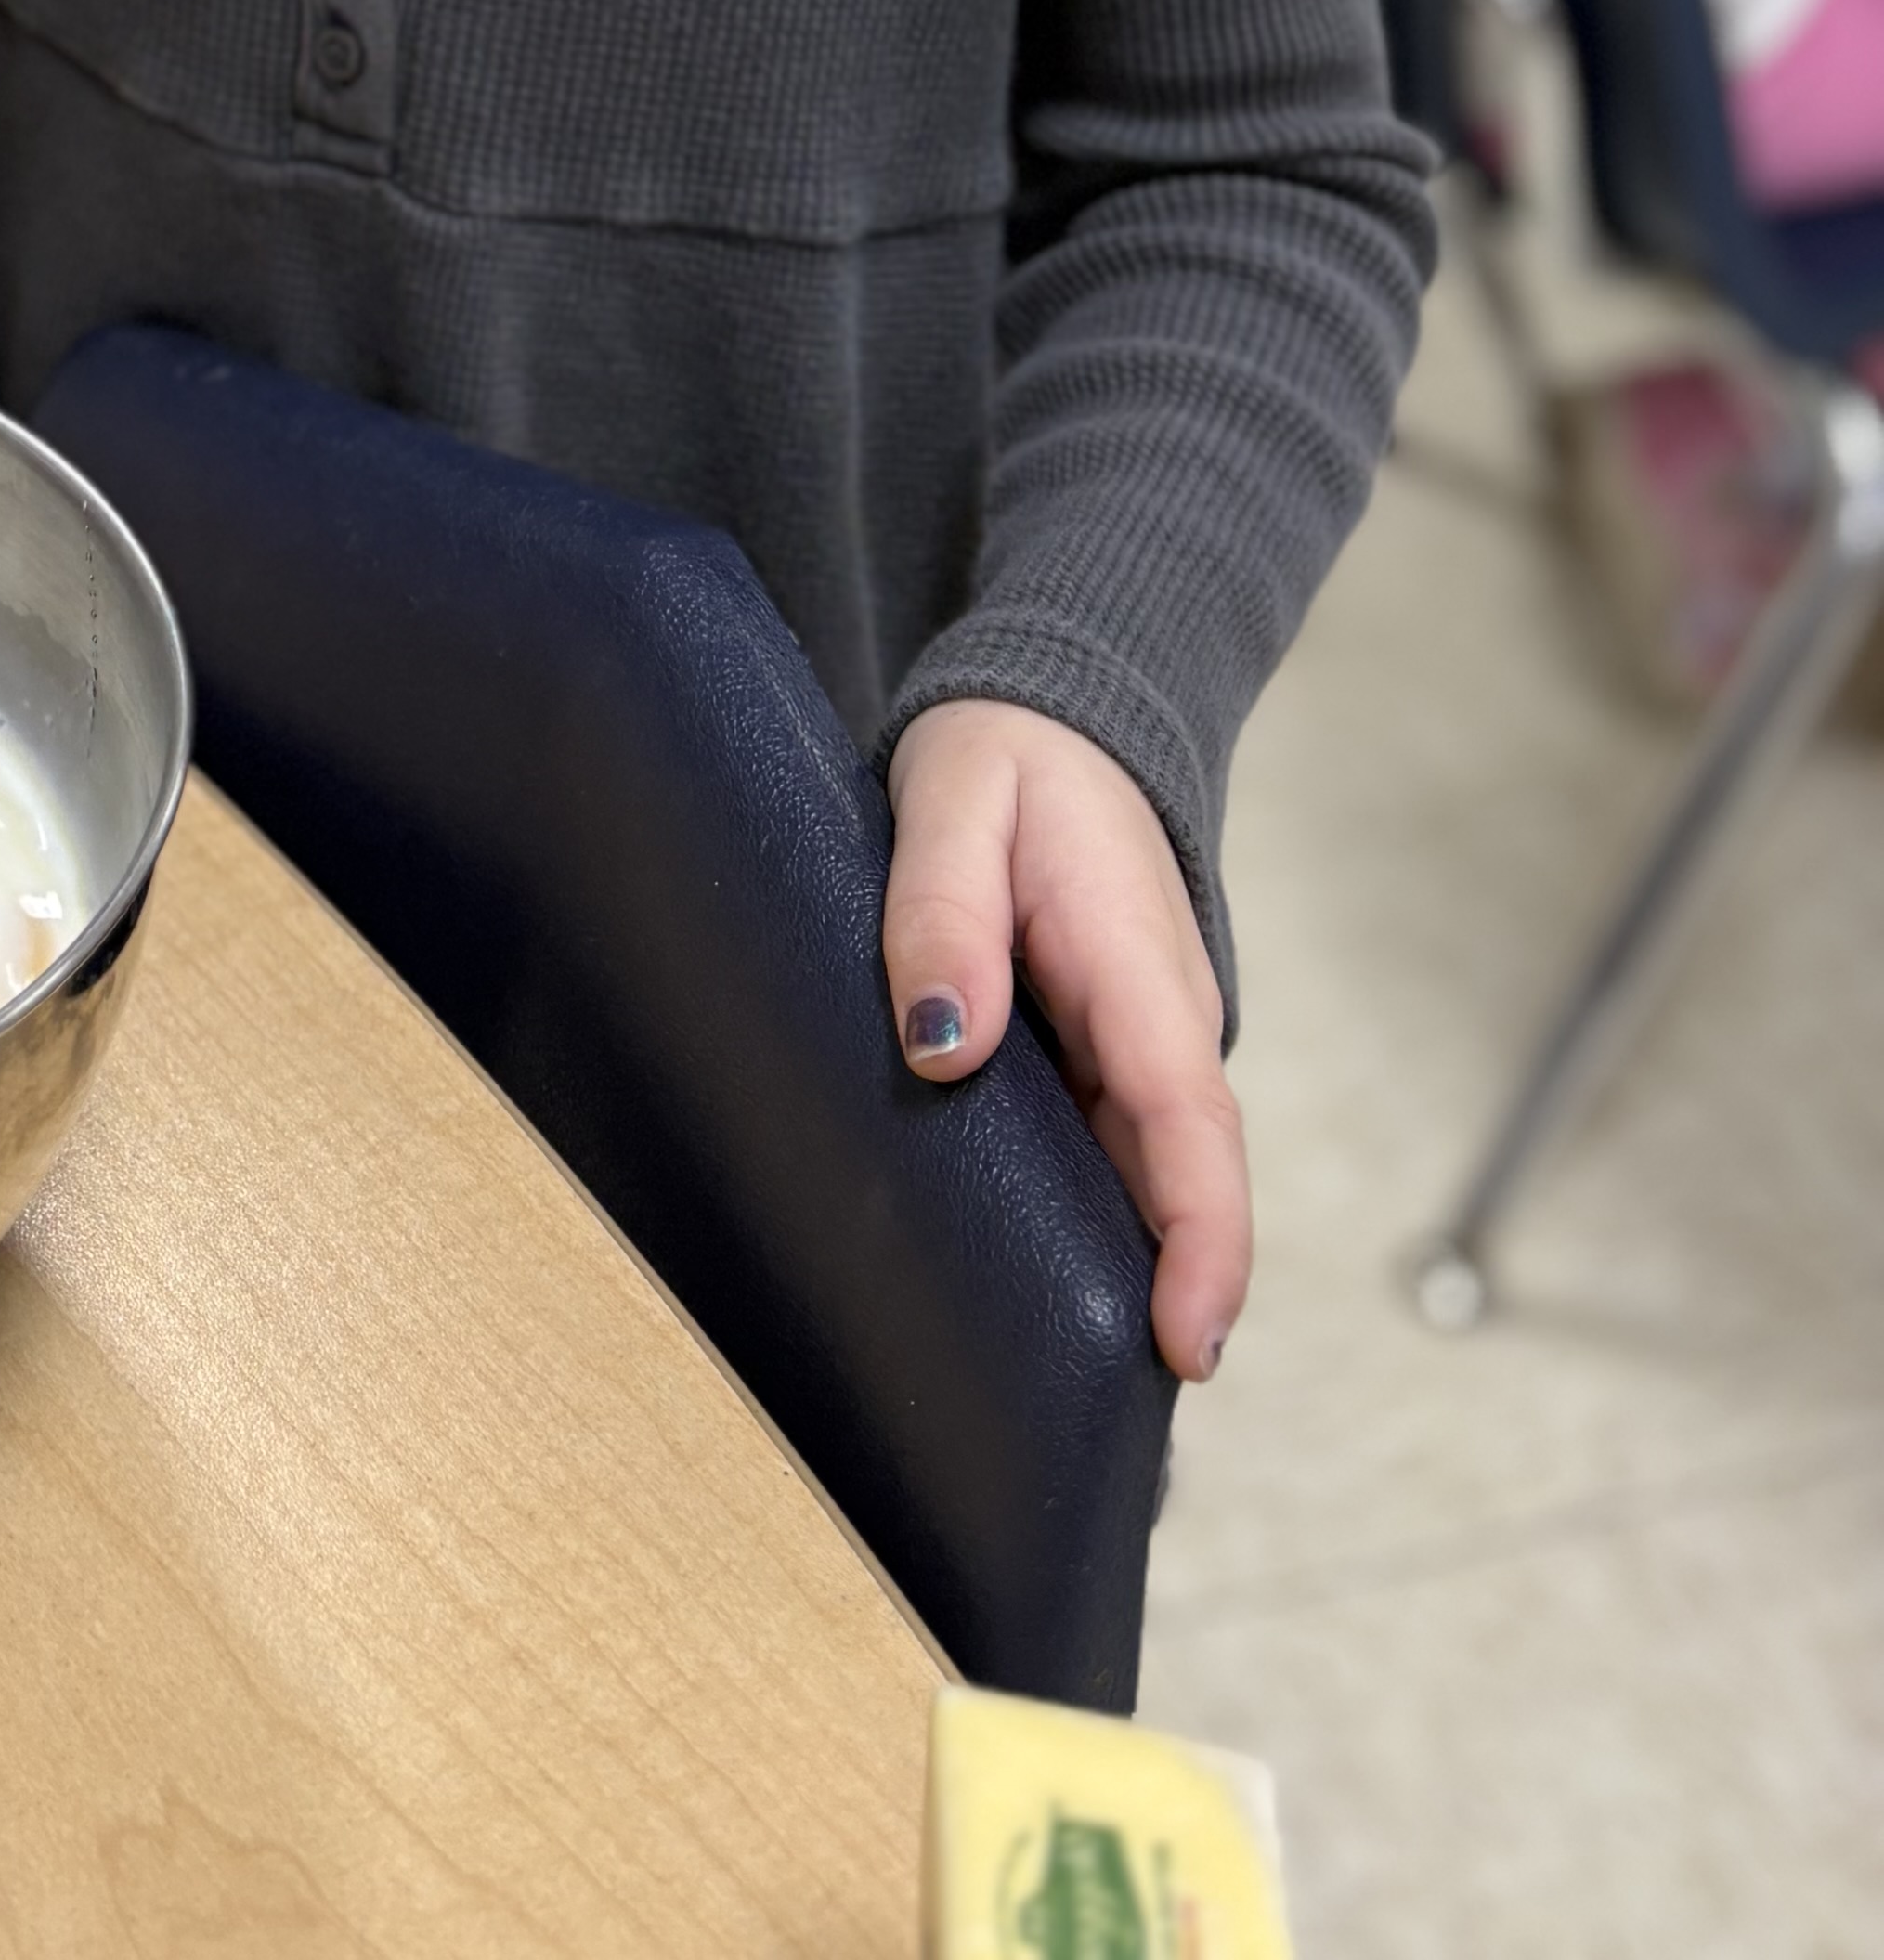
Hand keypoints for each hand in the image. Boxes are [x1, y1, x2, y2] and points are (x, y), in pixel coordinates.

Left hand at [882, 699, 1249, 1386]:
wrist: (1052, 712)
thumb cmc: (1004, 756)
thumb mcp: (953, 802)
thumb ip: (943, 913)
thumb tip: (943, 1045)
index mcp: (1138, 971)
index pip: (1191, 1130)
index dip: (1203, 1248)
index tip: (1188, 1349)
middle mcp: (1161, 1025)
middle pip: (1182, 1186)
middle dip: (1170, 1305)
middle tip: (1108, 1432)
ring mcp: (1140, 1046)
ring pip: (1151, 1181)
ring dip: (1136, 1278)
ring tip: (1075, 1403)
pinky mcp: (1108, 1055)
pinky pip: (1117, 1155)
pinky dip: (1104, 1228)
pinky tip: (1050, 1299)